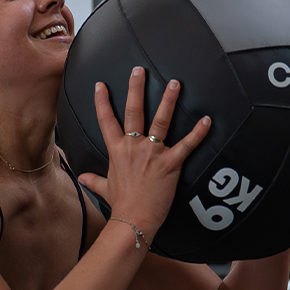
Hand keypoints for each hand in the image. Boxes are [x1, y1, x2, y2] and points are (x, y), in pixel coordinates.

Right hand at [78, 67, 210, 242]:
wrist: (134, 219)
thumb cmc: (121, 205)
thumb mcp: (105, 188)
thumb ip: (93, 180)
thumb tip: (82, 178)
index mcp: (117, 151)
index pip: (106, 121)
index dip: (102, 101)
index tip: (100, 85)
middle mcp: (134, 147)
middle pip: (134, 111)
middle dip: (136, 88)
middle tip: (139, 69)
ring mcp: (153, 153)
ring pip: (161, 120)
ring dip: (169, 100)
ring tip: (174, 83)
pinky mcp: (171, 164)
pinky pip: (187, 144)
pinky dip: (198, 132)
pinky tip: (207, 119)